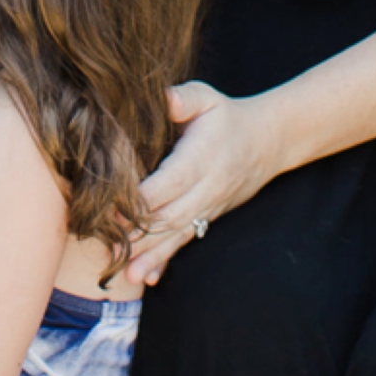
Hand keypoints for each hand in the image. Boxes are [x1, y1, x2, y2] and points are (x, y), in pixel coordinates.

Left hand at [111, 82, 283, 289]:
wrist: (268, 141)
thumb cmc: (227, 116)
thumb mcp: (206, 98)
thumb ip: (183, 98)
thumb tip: (164, 99)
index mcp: (200, 158)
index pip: (170, 183)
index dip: (141, 198)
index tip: (112, 207)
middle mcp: (207, 187)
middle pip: (170, 216)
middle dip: (138, 233)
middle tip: (106, 245)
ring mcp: (209, 206)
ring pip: (177, 234)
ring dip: (151, 254)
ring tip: (128, 274)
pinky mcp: (209, 217)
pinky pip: (187, 240)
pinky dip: (167, 259)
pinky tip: (150, 277)